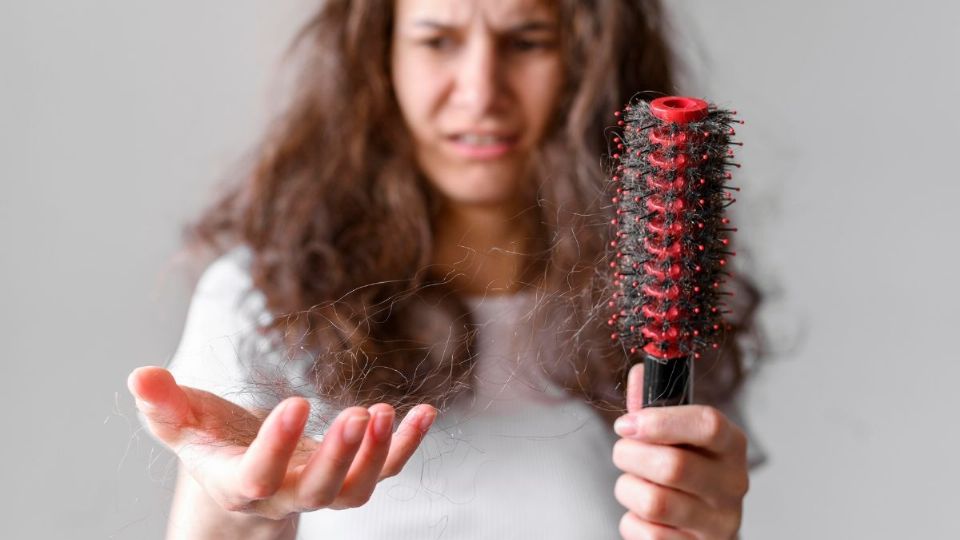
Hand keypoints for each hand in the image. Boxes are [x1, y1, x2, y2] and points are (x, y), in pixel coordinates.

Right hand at [128, 366, 435, 519]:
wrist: (242, 473)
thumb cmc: (210, 443)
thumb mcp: (182, 424)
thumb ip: (163, 405)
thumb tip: (139, 376)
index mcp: (240, 483)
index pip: (258, 475)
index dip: (277, 446)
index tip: (296, 402)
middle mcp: (285, 495)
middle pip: (317, 491)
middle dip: (339, 457)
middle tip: (358, 416)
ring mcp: (322, 489)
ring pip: (355, 490)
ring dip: (377, 455)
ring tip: (387, 412)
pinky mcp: (350, 475)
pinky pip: (386, 470)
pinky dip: (407, 445)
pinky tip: (425, 412)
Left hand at [611, 364, 747, 538]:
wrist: (702, 527)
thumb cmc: (686, 473)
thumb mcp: (677, 436)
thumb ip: (655, 405)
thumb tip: (640, 371)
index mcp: (732, 445)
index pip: (708, 425)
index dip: (661, 421)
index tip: (626, 423)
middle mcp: (733, 484)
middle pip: (673, 466)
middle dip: (630, 456)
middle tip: (623, 453)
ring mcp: (719, 523)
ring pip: (655, 503)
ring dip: (628, 490)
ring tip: (633, 484)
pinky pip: (648, 534)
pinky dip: (631, 522)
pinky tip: (643, 515)